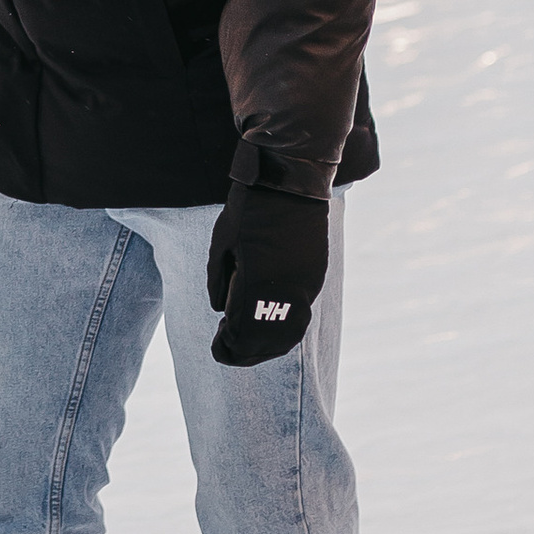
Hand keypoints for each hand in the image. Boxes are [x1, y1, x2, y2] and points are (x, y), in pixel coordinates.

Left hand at [206, 141, 328, 366]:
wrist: (290, 182)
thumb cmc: (249, 209)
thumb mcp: (222, 242)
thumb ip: (218, 280)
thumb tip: (221, 309)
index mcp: (257, 284)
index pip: (241, 335)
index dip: (227, 348)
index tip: (217, 346)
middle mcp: (285, 291)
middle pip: (266, 341)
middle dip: (245, 352)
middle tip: (228, 349)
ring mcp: (305, 285)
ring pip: (290, 332)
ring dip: (267, 344)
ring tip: (249, 342)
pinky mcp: (316, 276)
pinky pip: (302, 313)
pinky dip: (284, 327)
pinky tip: (269, 324)